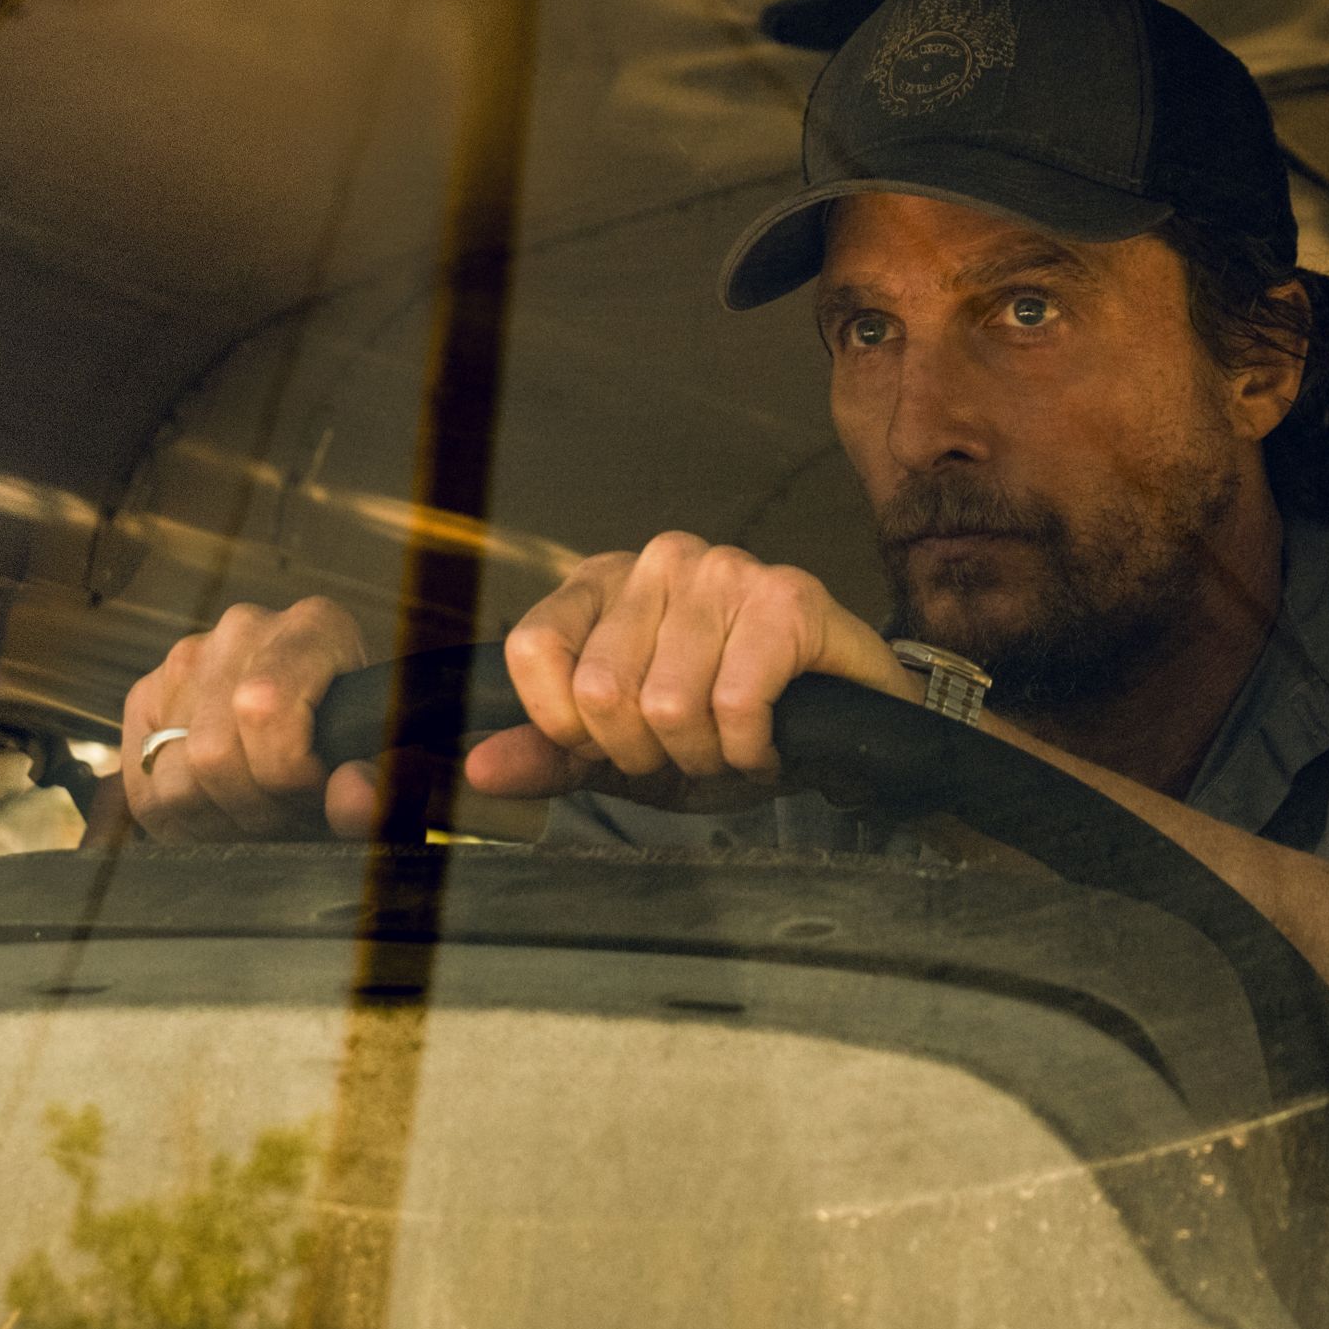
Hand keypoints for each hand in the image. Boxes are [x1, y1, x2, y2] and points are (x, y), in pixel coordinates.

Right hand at [121, 598, 372, 841]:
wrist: (328, 742)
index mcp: (315, 628)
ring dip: (222, 818)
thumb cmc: (359, 754)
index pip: (265, 708)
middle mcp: (244, 630)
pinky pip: (144, 789)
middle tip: (293, 809)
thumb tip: (353, 796)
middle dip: (258, 807)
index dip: (290, 775)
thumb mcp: (396, 779)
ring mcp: (187, 661)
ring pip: (175, 779)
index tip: (317, 789)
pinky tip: (226, 808)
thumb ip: (392, 792)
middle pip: (215, 754)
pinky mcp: (146, 698)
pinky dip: (185, 820)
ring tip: (263, 808)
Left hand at [464, 532, 914, 809]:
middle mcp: (660, 560)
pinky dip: (752, 750)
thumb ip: (553, 755)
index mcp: (605, 581)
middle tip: (692, 749)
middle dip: (646, 753)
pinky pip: (736, 704)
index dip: (570, 728)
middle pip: (600, 692)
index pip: (531, 650)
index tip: (619, 744)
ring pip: (668, 707)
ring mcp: (725, 570)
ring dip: (706, 756)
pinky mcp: (789, 597)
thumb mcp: (627, 751)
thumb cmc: (731, 725)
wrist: (850, 726)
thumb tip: (479, 767)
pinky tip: (770, 743)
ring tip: (734, 743)